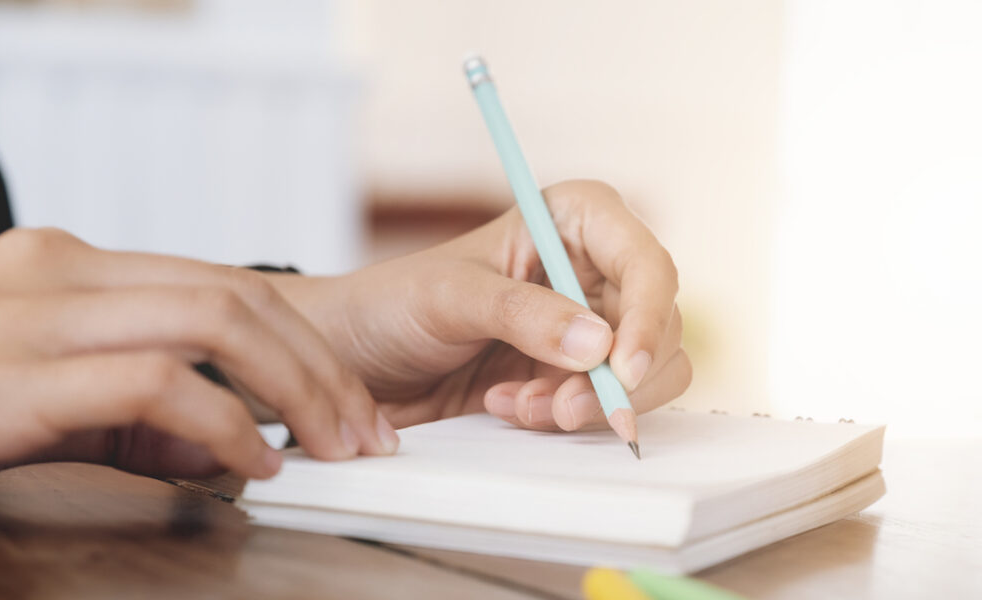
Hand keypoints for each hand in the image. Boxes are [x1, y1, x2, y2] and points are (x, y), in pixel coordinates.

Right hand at [0, 228, 398, 485]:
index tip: (346, 400)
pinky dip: (223, 424)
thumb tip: (225, 442)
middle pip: (238, 294)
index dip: (303, 343)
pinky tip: (250, 464)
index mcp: (71, 270)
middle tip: (363, 428)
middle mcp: (57, 274)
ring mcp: (32, 316)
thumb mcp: (47, 400)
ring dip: (295, 389)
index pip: (224, 283)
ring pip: (214, 322)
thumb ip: (132, 410)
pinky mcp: (12, 375)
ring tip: (329, 445)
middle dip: (321, 366)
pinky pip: (155, 384)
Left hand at [270, 180, 689, 430]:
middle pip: (657, 325)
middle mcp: (589, 271)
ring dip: (588, 402)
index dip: (647, 314)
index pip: (645, 261)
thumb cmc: (392, 302)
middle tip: (562, 408)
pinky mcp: (568, 374)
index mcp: (571, 222)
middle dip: (615, 376)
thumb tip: (598, 343)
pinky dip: (564, 415)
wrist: (354, 359)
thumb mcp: (449, 296)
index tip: (620, 366)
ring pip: (640, 373)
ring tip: (519, 406)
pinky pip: (602, 404)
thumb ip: (522, 313)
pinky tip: (507, 405)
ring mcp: (583, 326)